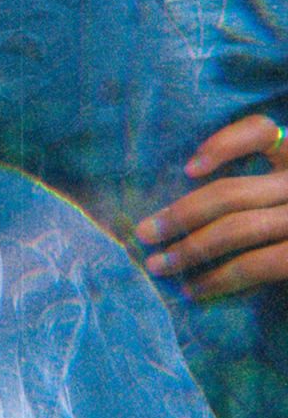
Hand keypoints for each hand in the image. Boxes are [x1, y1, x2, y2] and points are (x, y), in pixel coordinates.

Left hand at [135, 113, 287, 297]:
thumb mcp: (280, 187)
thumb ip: (261, 185)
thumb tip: (196, 184)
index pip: (259, 130)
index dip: (222, 143)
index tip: (188, 168)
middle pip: (233, 192)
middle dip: (182, 213)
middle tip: (144, 232)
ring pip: (237, 228)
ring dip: (191, 249)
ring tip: (159, 265)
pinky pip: (256, 264)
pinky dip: (221, 277)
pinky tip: (198, 288)